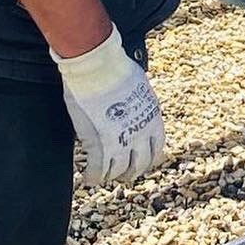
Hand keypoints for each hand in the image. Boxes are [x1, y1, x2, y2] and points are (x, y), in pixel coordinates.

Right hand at [51, 25, 165, 186]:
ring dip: (111, 176)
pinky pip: (98, 171)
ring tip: (103, 176)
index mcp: (153, 119)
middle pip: (139, 165)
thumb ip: (138, 103)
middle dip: (130, 172)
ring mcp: (120, 141)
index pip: (156, 149)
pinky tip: (88, 179)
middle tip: (122, 174)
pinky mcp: (99, 145)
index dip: (148, 158)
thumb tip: (133, 104)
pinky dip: (93, 178)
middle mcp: (141, 134)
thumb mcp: (138, 87)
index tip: (140, 161)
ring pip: (118, 171)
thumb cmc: (115, 68)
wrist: (98, 66)